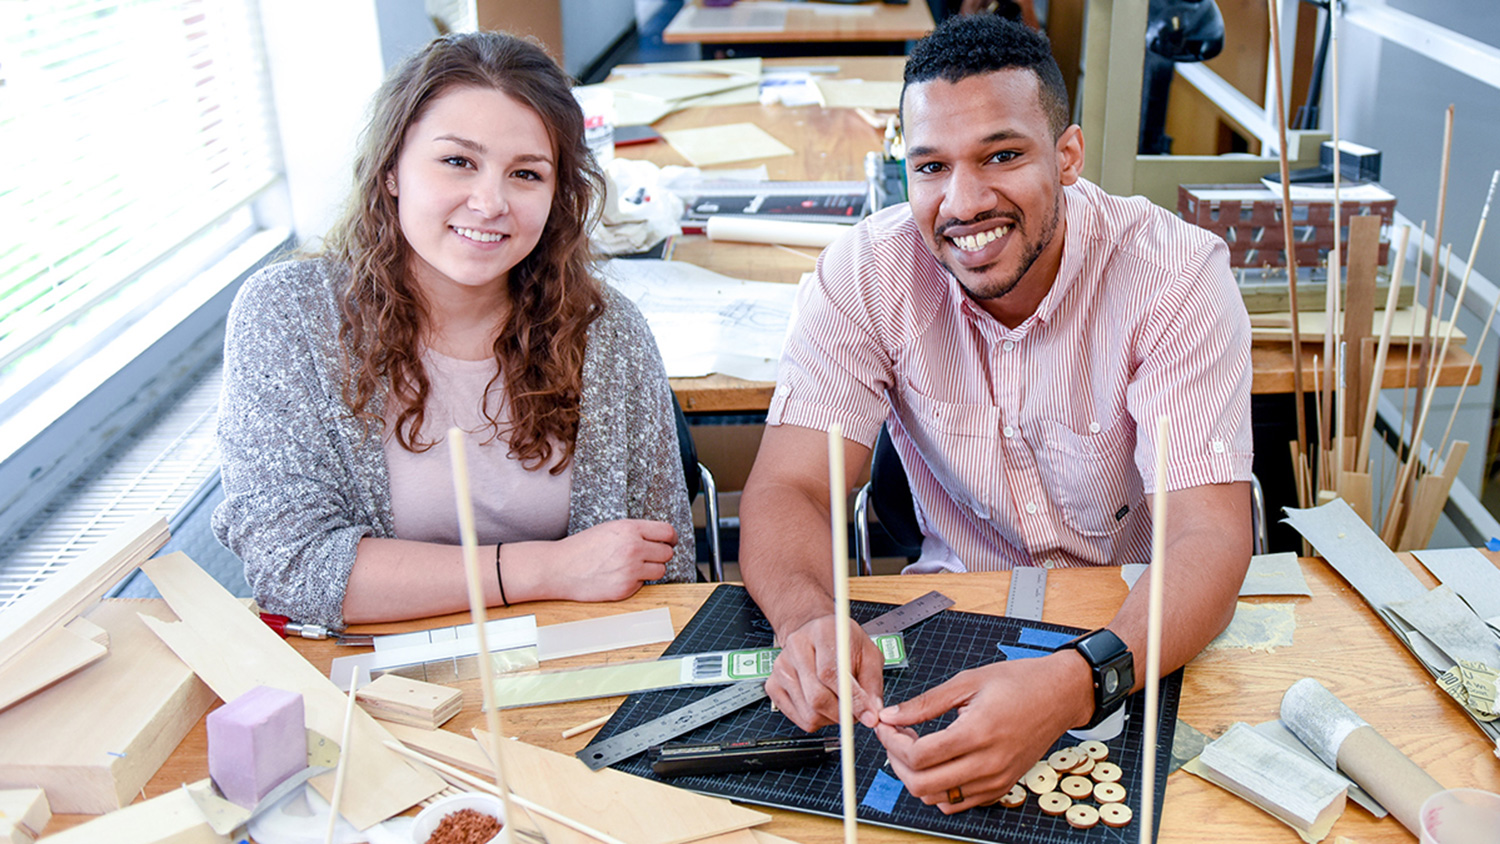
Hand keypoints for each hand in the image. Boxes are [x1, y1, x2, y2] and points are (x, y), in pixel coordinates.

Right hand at [545, 519, 676, 601]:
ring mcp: (630, 569)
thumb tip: (659, 538)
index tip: (669, 542)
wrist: (560, 568)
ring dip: (651, 570)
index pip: (667, 532)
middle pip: (667, 553)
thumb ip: (635, 532)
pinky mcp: (626, 588)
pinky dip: (636, 582)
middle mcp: (633, 548)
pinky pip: (644, 584)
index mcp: (629, 529)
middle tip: (647, 556)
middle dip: (660, 555)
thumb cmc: (581, 548)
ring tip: (631, 567)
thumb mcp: (610, 528)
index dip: (670, 538)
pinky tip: (619, 576)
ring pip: (660, 570)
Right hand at [765, 614, 885, 731]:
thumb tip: (873, 713)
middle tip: (857, 714)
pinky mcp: (773, 686)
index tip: (868, 715)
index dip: (852, 699)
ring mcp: (781, 668)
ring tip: (841, 703)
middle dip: (842, 714)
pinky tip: (825, 705)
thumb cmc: (843, 643)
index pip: (831, 673)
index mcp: (821, 632)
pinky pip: (800, 719)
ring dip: (832, 718)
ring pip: (809, 713)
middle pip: (817, 697)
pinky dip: (818, 720)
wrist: (815, 634)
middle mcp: (796, 648)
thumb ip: (872, 683)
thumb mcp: (868, 653)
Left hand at [874, 653, 1091, 813]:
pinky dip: (939, 789)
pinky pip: (959, 803)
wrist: (1059, 696)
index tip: (885, 726)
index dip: (892, 741)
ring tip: (916, 746)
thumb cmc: (1019, 683)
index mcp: (977, 733)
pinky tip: (937, 761)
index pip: (919, 756)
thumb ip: (926, 703)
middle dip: (897, 762)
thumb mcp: (968, 681)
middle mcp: (988, 764)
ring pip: (937, 800)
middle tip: (895, 738)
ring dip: (916, 777)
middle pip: (922, 785)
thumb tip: (891, 715)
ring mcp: (996, 780)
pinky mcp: (1002, 788)